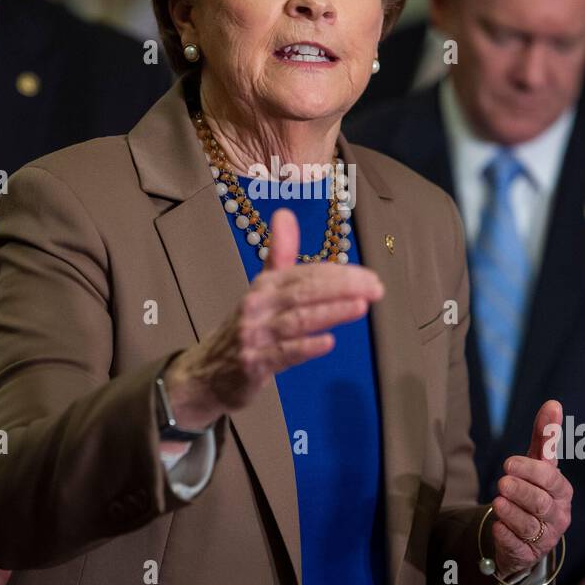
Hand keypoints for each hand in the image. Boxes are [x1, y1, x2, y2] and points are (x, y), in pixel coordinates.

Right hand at [162, 208, 383, 425]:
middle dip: (342, 288)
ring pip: (297, 320)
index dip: (339, 273)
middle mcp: (258, 306)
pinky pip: (282, 354)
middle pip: (304, 292)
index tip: (370, 277)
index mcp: (265, 285)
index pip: (306, 273)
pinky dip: (305, 347)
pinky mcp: (253, 364)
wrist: (208, 372)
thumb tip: (285, 212)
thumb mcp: (263, 289)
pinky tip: (328, 342)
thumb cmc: (248, 328)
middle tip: (375, 289)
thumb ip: (280, 254)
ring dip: (330, 312)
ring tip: (360, 307)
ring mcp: (254, 335)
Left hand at [489, 399, 572, 578]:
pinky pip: (518, 547)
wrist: (526, 532)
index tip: (508, 462)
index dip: (531, 471)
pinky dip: (506, 535)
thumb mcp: (537, 463)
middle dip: (521, 491)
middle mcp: (558, 515)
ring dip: (511, 512)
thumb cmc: (534, 490)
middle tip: (502, 482)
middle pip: (541, 504)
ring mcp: (545, 538)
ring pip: (529, 526)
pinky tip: (498, 526)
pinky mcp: (528, 554)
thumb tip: (553, 403)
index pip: (551, 480)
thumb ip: (545, 436)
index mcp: (562, 492)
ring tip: (497, 502)